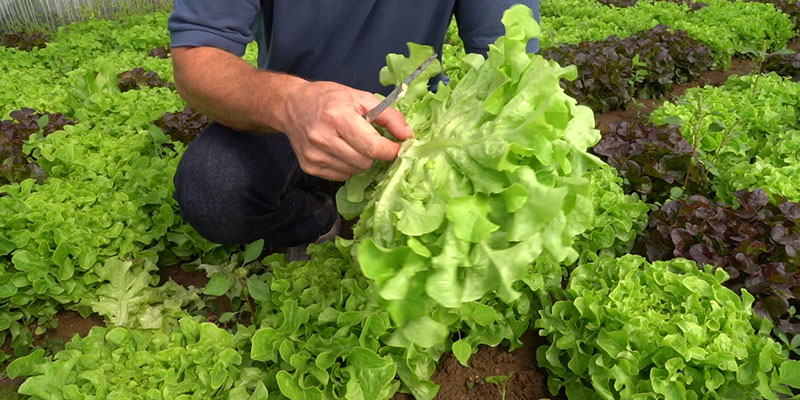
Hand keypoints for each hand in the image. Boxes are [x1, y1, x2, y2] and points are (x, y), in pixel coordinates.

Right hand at [282, 80, 413, 180]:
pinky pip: (341, 175)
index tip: (397, 147)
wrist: (292, 105)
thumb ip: (388, 116)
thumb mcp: (361, 97)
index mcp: (338, 117)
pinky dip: (347, 165)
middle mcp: (322, 138)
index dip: (391, 150)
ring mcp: (314, 155)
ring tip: (352, 142)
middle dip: (373, 153)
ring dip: (361, 160)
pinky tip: (340, 150)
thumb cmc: (328, 98)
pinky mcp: (309, 166)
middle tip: (368, 139)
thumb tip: (407, 136)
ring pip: (355, 171)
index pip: (372, 147)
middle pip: (365, 162)